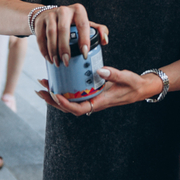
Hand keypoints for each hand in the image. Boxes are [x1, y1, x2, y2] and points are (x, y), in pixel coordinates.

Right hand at [33, 3, 108, 65]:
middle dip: (65, 47)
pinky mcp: (40, 21)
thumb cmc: (72, 23)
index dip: (84, 39)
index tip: (84, 54)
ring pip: (51, 33)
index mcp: (78, 11)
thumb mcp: (86, 24)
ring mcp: (50, 14)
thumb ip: (99, 30)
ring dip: (53, 50)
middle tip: (67, 61)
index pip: (83, 25)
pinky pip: (40, 36)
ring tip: (57, 62)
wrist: (50, 15)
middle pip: (64, 29)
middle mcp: (64, 10)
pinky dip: (44, 49)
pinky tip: (49, 58)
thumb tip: (104, 41)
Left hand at [36, 67, 160, 115]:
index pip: (78, 109)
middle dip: (52, 100)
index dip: (65, 104)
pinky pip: (74, 96)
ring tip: (43, 85)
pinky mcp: (91, 94)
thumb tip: (99, 70)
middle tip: (40, 89)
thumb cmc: (133, 85)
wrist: (139, 88)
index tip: (56, 94)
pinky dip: (63, 90)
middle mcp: (93, 103)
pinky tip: (57, 82)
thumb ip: (113, 74)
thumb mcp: (126, 78)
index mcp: (99, 102)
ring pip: (68, 102)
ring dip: (54, 95)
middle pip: (68, 107)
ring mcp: (91, 99)